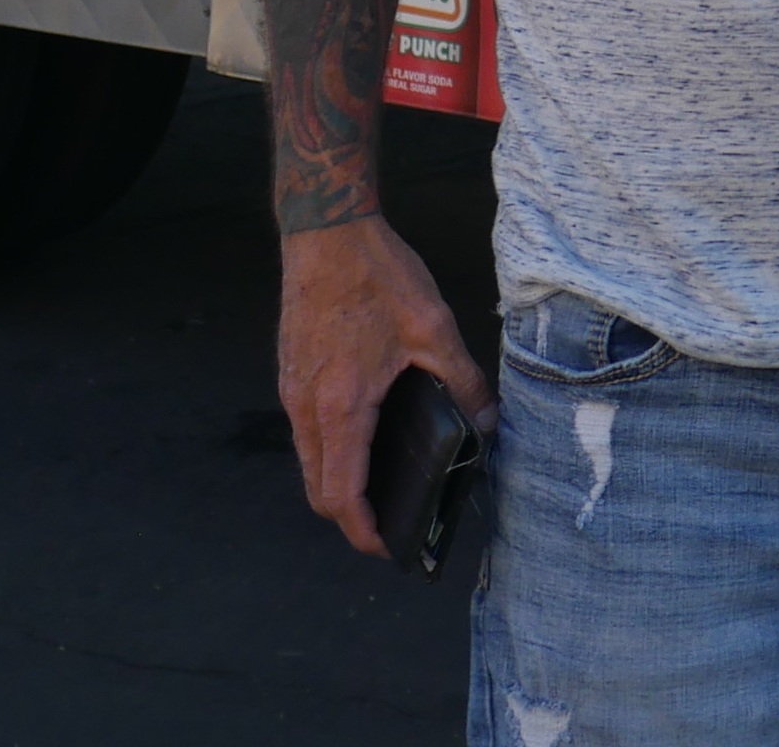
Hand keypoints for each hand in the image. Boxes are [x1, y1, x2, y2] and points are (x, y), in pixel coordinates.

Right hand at [276, 214, 492, 554]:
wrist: (327, 231)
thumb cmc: (377, 276)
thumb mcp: (434, 328)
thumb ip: (463, 382)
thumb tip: (488, 424)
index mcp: (341, 404)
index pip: (340, 493)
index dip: (363, 530)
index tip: (388, 547)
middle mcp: (306, 406)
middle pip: (317, 488)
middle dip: (350, 517)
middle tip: (393, 525)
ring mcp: (292, 391)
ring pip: (309, 461)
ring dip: (338, 485)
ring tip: (384, 488)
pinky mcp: (291, 375)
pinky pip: (306, 433)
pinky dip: (330, 453)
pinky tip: (367, 440)